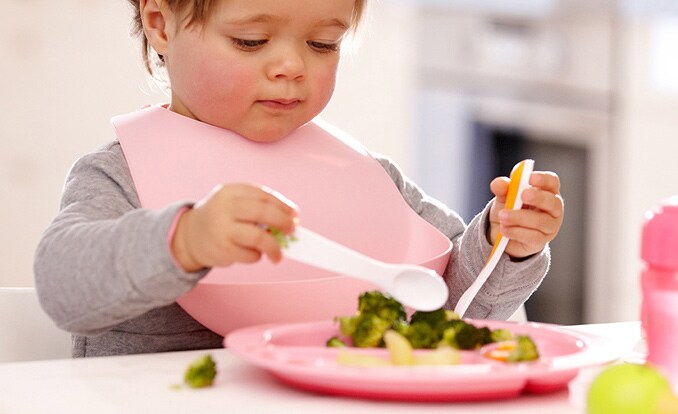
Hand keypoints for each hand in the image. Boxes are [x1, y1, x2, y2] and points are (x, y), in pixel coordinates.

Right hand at [171, 183, 297, 271]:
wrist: (189, 235)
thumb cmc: (221, 217)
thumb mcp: (234, 202)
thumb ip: (258, 206)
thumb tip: (289, 219)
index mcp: (231, 192)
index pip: (264, 196)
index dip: (283, 206)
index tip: (294, 215)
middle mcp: (225, 208)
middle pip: (264, 212)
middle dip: (283, 222)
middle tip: (291, 231)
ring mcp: (222, 229)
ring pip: (259, 238)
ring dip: (274, 247)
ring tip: (278, 255)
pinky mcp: (222, 249)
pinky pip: (250, 255)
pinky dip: (256, 256)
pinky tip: (251, 254)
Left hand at [488, 171, 563, 258]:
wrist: (502, 232)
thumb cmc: (510, 209)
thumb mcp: (503, 196)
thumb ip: (502, 188)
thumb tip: (498, 183)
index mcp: (546, 191)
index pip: (552, 182)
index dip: (544, 179)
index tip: (530, 177)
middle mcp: (553, 209)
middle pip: (553, 202)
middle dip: (538, 197)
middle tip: (522, 195)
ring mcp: (550, 226)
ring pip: (541, 221)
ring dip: (519, 217)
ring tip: (502, 216)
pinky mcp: (541, 241)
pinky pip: (533, 236)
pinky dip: (516, 232)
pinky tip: (504, 229)